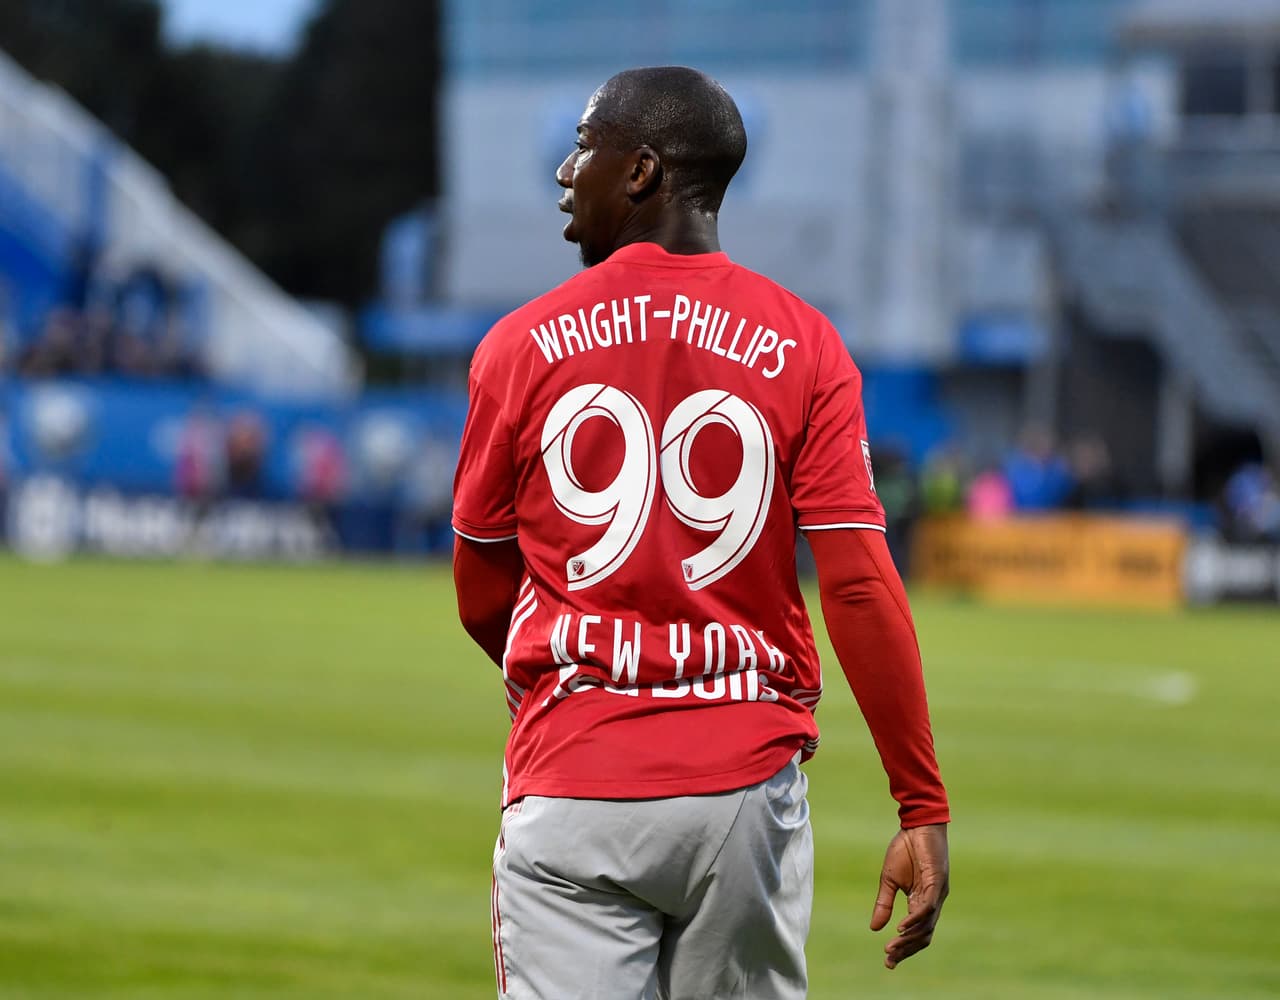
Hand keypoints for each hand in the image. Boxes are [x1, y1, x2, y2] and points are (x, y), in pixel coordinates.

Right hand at [869, 823, 948, 969]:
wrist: (917, 825)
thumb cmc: (906, 849)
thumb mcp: (889, 880)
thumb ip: (884, 903)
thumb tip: (874, 928)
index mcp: (922, 902)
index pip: (916, 933)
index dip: (903, 948)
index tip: (888, 962)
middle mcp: (932, 903)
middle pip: (923, 935)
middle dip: (906, 949)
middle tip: (889, 958)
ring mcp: (937, 894)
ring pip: (926, 925)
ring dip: (908, 939)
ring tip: (892, 947)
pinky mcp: (937, 883)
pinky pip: (927, 907)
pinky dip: (915, 920)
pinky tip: (901, 927)